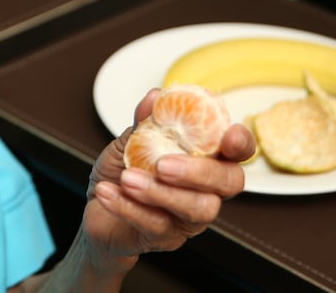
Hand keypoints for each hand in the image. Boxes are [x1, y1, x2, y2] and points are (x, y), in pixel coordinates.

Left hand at [80, 90, 254, 271]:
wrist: (95, 210)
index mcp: (203, 159)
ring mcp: (189, 218)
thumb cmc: (121, 173)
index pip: (237, 152)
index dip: (241, 143)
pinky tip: (107, 192)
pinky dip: (128, 206)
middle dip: (198, 172)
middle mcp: (206, 190)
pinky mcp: (166, 238)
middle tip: (163, 164)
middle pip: (228, 183)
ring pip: (196, 210)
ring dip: (159, 192)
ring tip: (127, 179)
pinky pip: (155, 225)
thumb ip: (145, 122)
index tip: (228, 135)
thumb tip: (156, 97)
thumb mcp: (128, 142)